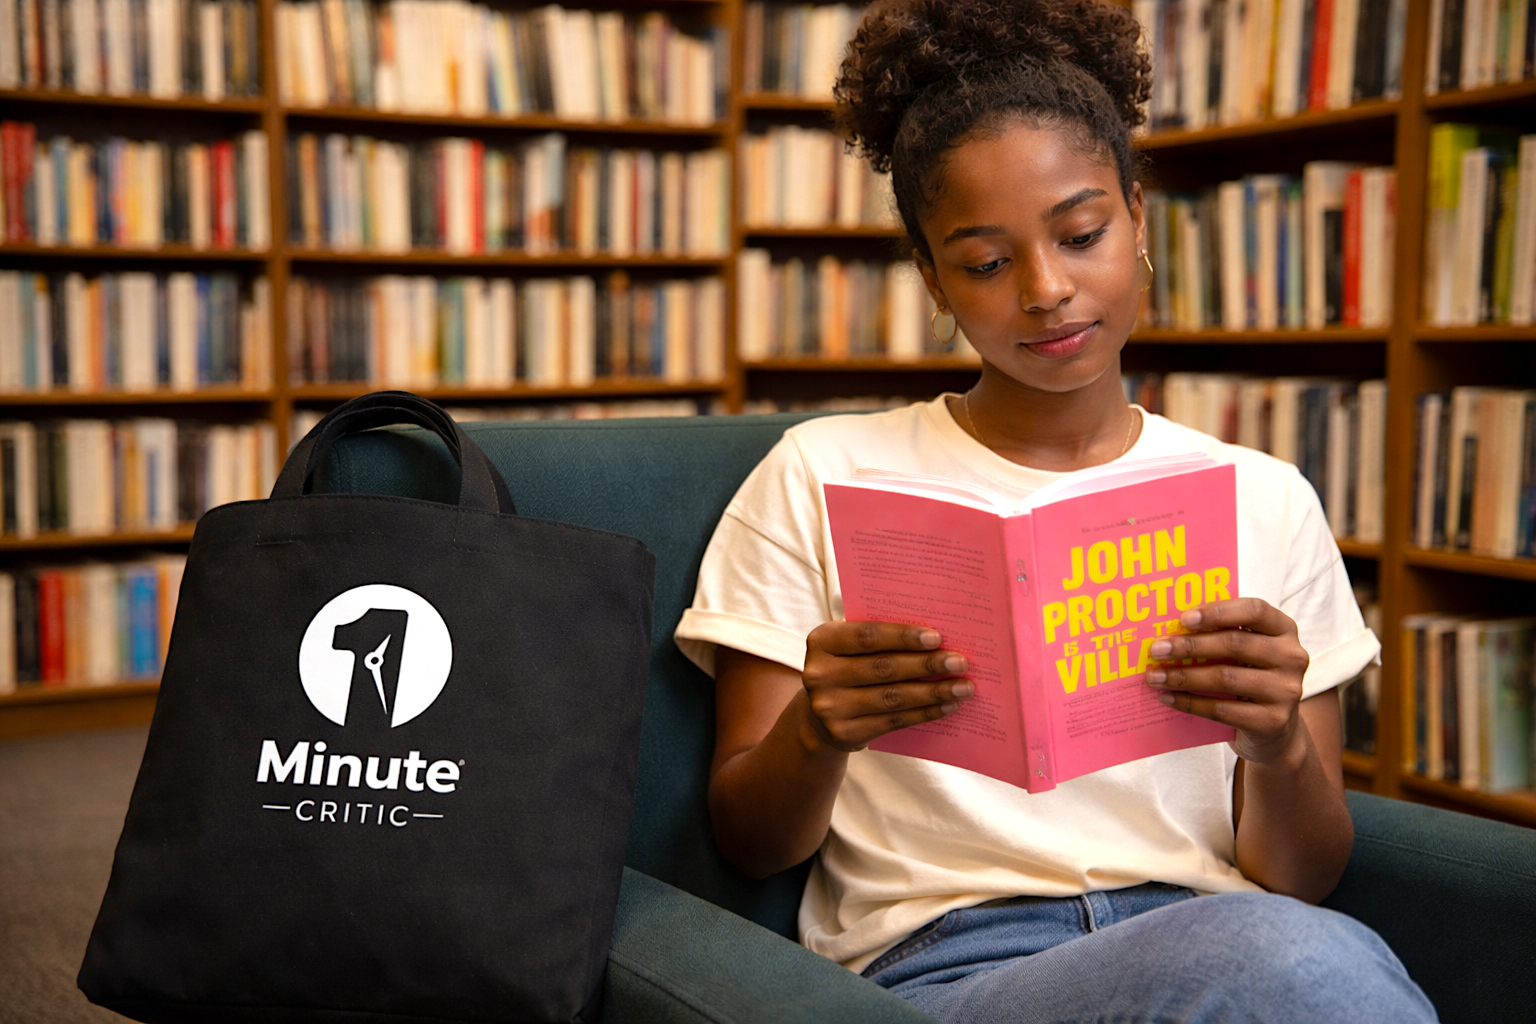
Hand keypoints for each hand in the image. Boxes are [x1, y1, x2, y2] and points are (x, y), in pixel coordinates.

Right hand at [800, 621, 973, 752]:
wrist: (819, 716)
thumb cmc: (848, 668)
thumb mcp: (850, 648)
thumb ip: (880, 639)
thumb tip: (937, 639)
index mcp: (822, 641)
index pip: (867, 636)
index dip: (903, 637)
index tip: (937, 638)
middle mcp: (820, 675)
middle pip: (883, 668)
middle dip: (926, 665)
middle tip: (959, 662)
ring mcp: (830, 708)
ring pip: (892, 697)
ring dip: (933, 692)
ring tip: (963, 687)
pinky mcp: (846, 733)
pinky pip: (894, 721)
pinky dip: (925, 713)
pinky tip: (947, 706)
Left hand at [1143, 598, 1309, 764]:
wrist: (1274, 732)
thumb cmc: (1250, 679)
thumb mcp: (1245, 653)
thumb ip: (1221, 634)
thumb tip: (1169, 628)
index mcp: (1284, 630)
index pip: (1255, 610)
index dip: (1218, 612)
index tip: (1183, 619)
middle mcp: (1292, 657)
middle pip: (1234, 644)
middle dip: (1190, 646)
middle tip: (1156, 649)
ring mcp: (1286, 691)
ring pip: (1225, 678)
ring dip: (1183, 676)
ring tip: (1155, 676)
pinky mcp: (1273, 721)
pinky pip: (1222, 710)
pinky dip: (1190, 703)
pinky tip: (1167, 697)